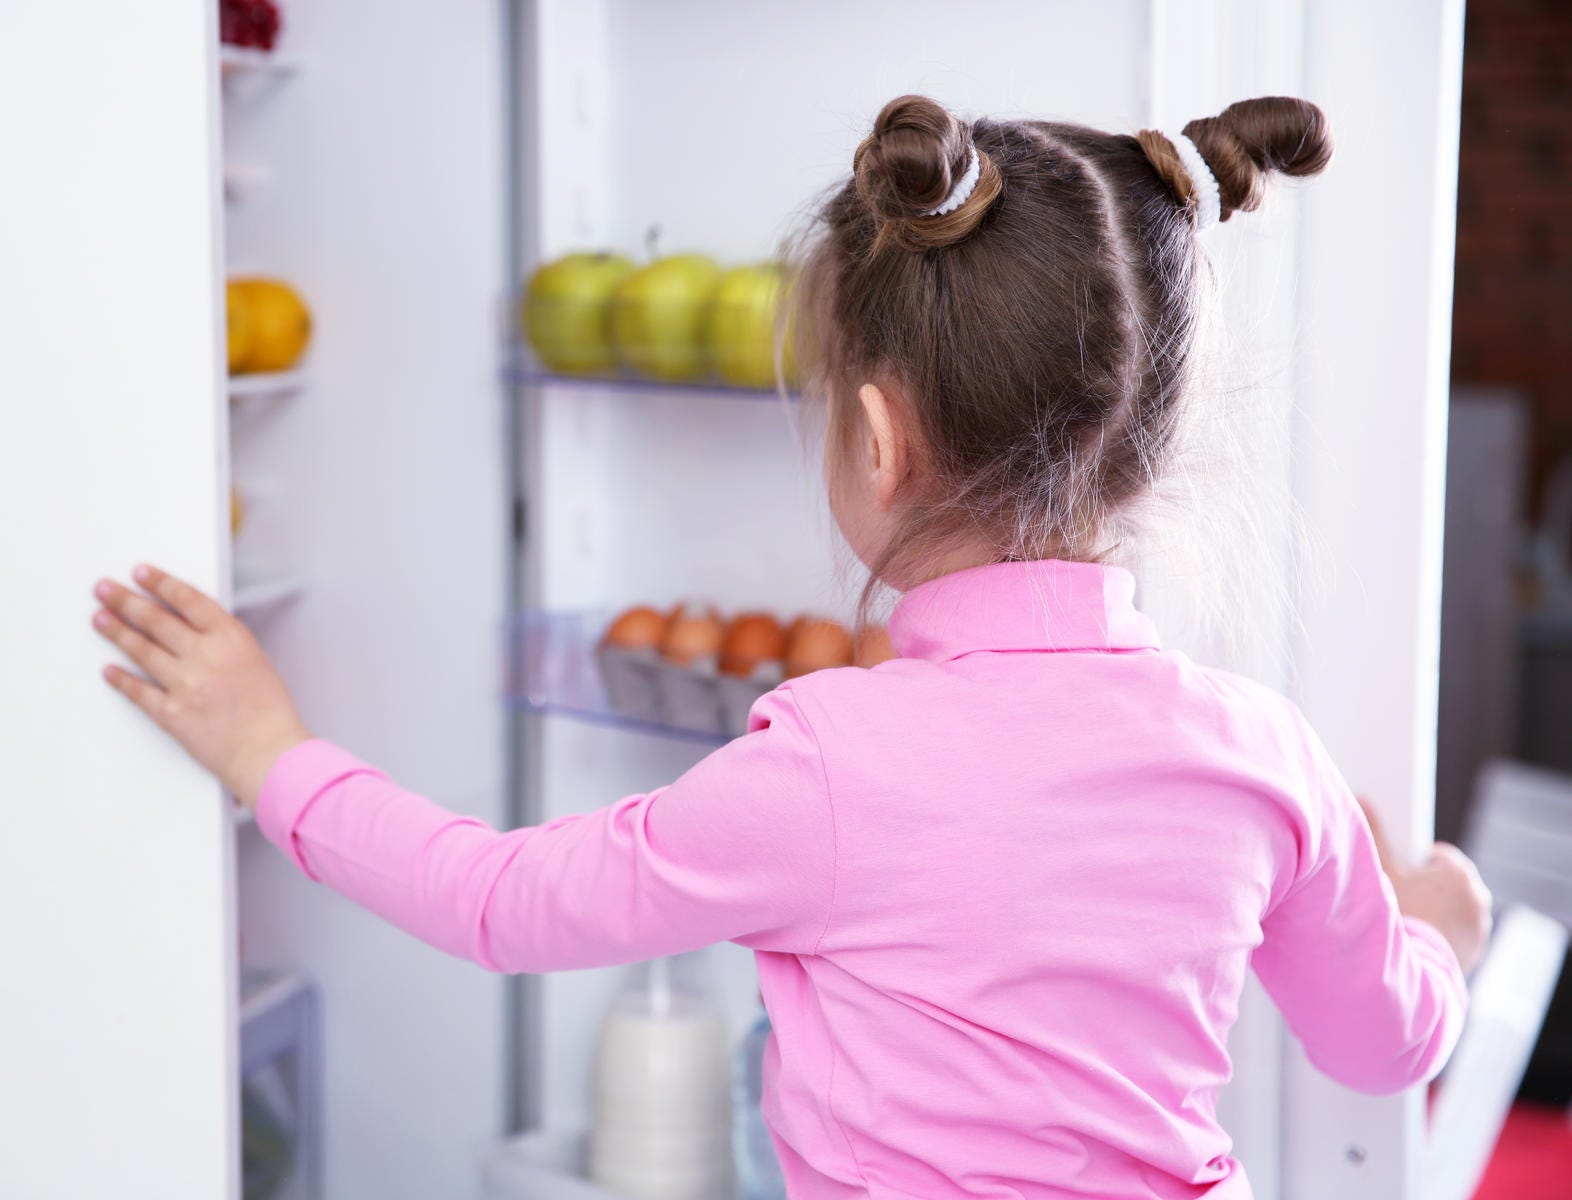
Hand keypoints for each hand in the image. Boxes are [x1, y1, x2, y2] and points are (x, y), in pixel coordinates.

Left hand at [92, 563, 311, 811]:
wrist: (270, 752)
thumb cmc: (270, 713)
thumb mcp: (256, 661)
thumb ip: (223, 644)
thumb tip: (190, 632)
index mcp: (232, 638)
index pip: (188, 599)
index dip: (160, 583)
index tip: (141, 572)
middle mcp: (206, 656)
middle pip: (157, 620)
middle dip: (126, 601)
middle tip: (105, 590)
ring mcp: (186, 684)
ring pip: (142, 650)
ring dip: (117, 631)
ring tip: (100, 618)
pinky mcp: (171, 713)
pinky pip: (138, 691)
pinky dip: (121, 679)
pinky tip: (109, 669)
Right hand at [1358, 797, 1492, 972]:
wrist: (1407, 976)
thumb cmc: (1393, 918)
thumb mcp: (1377, 873)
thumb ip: (1372, 833)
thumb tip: (1362, 798)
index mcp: (1459, 874)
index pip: (1437, 855)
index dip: (1413, 860)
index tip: (1398, 868)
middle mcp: (1478, 899)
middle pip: (1447, 881)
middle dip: (1426, 885)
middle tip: (1396, 894)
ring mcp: (1480, 928)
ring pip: (1454, 907)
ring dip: (1436, 908)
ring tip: (1405, 917)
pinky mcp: (1476, 952)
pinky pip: (1458, 932)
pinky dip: (1442, 931)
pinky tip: (1417, 938)